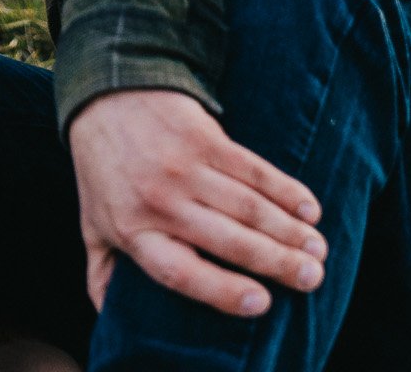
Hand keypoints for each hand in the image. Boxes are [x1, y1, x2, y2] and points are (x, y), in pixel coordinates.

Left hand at [67, 89, 324, 319]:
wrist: (105, 93)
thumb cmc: (103, 169)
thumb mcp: (92, 223)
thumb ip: (102, 271)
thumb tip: (110, 318)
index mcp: (134, 231)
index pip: (180, 272)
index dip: (222, 292)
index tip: (261, 304)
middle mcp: (160, 201)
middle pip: (230, 241)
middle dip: (278, 263)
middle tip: (312, 278)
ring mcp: (184, 167)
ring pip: (248, 207)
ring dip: (290, 231)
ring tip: (318, 250)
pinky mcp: (204, 137)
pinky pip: (253, 168)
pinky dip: (285, 190)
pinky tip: (308, 208)